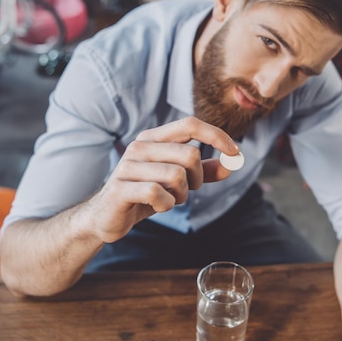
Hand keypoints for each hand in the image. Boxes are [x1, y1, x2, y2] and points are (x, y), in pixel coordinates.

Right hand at [86, 116, 238, 242]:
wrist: (106, 217)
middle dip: (197, 179)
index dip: (216, 136)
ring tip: (169, 199)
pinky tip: (157, 206)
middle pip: (190, 155)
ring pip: (176, 175)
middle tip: (185, 191)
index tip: (235, 152)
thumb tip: (230, 165)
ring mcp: (128, 166)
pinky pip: (158, 194)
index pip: (190, 124)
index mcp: (153, 138)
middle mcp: (139, 146)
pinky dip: (166, 205)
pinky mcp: (120, 188)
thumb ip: (203, 172)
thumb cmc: (143, 195)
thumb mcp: (176, 181)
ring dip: (181, 195)